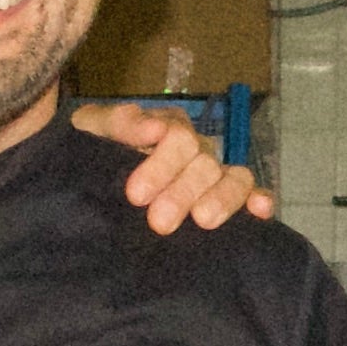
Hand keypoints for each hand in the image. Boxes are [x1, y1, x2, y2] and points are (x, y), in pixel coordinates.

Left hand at [70, 100, 273, 232]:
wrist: (87, 177)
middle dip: (182, 193)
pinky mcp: (225, 199)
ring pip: (234, 178)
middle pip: (204, 164)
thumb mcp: (92, 129)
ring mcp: (213, 174)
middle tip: (159, 222)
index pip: (178, 138)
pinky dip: (259, 200)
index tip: (135, 195)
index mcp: (168, 128)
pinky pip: (251, 194)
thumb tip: (154, 128)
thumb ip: (118, 123)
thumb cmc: (93, 149)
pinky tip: (259, 212)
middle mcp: (196, 149)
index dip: (161, 166)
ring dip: (222, 199)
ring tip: (203, 221)